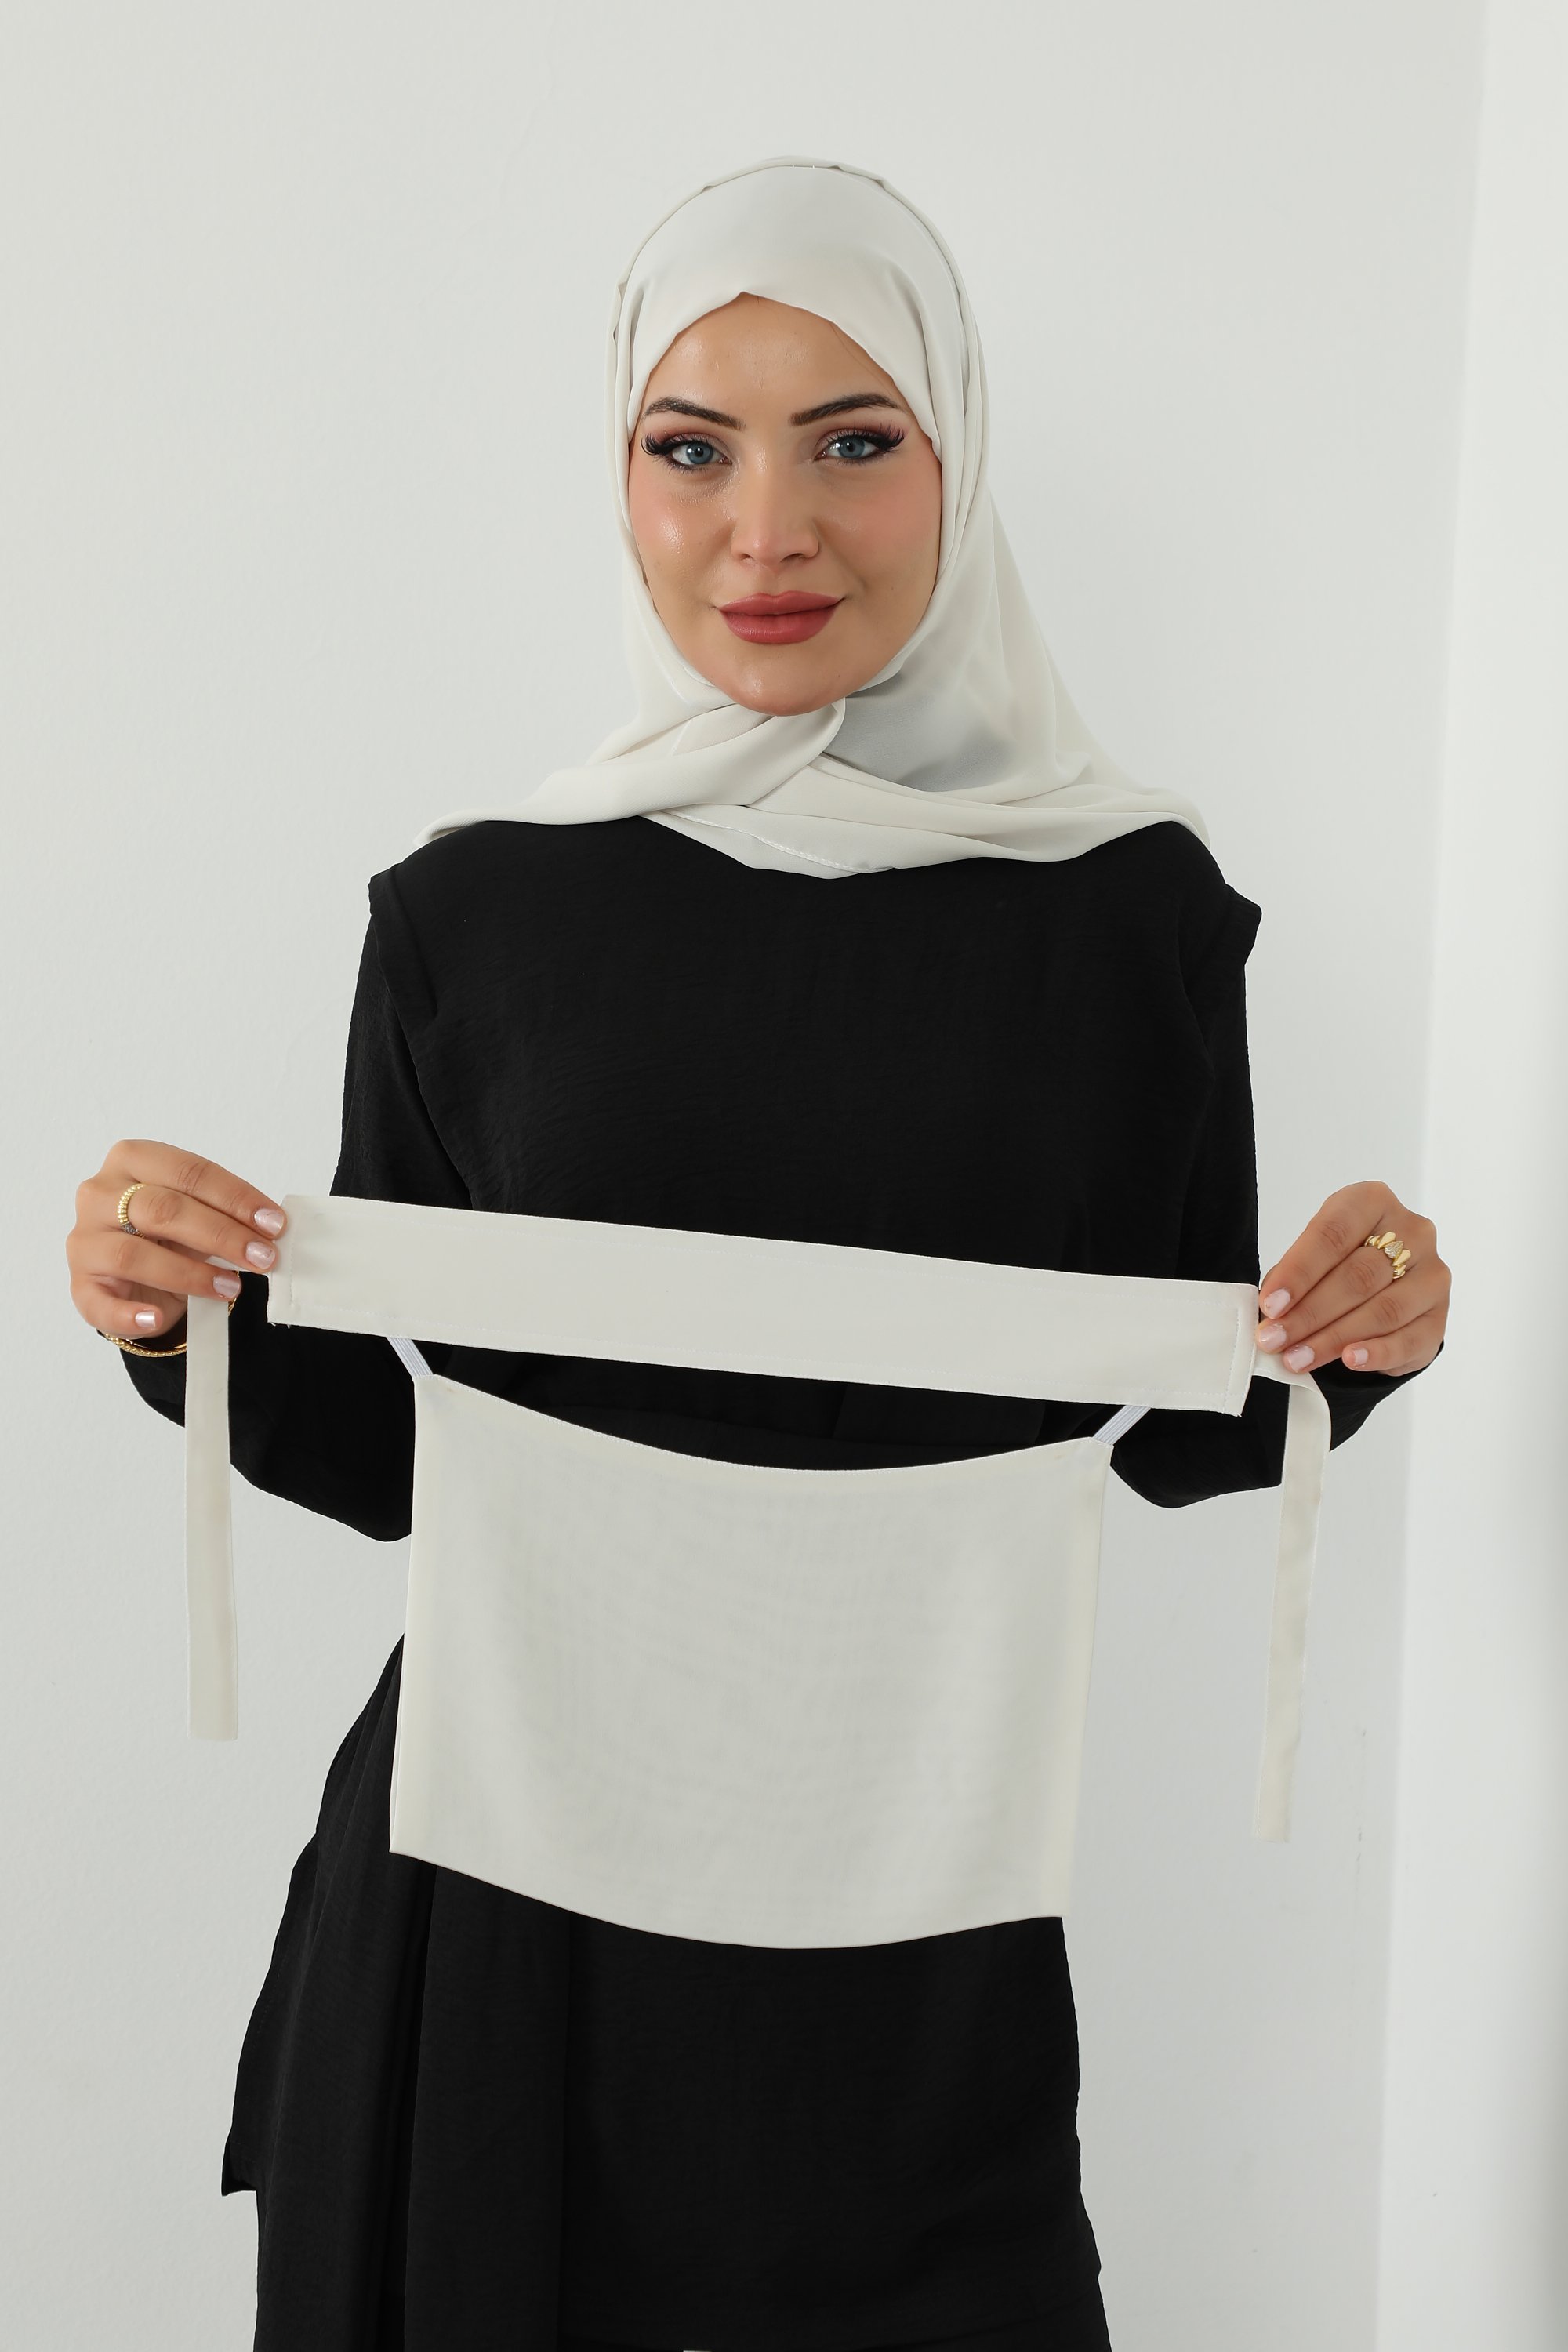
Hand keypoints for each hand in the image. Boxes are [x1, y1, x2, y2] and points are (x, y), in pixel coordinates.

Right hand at [68, 1140, 287, 1347]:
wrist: (136, 1271)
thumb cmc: (170, 1231)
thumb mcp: (197, 1211)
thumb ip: (226, 1213)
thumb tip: (273, 1228)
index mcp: (132, 1159)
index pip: (188, 1171)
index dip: (235, 1197)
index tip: (274, 1223)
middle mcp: (99, 1194)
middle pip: (163, 1209)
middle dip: (221, 1234)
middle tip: (263, 1257)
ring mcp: (85, 1240)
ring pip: (134, 1254)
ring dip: (190, 1274)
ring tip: (231, 1287)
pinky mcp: (81, 1284)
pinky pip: (101, 1303)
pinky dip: (130, 1314)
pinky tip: (157, 1318)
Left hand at [1255, 1181, 1447, 1376]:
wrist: (1382, 1288)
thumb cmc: (1336, 1265)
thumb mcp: (1312, 1258)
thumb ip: (1293, 1277)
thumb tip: (1274, 1313)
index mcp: (1372, 1202)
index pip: (1333, 1234)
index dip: (1298, 1272)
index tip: (1270, 1304)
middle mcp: (1412, 1231)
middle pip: (1358, 1276)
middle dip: (1309, 1313)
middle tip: (1274, 1339)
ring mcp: (1432, 1274)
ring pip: (1383, 1310)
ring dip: (1333, 1339)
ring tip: (1297, 1358)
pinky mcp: (1439, 1316)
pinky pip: (1408, 1339)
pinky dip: (1376, 1353)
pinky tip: (1349, 1360)